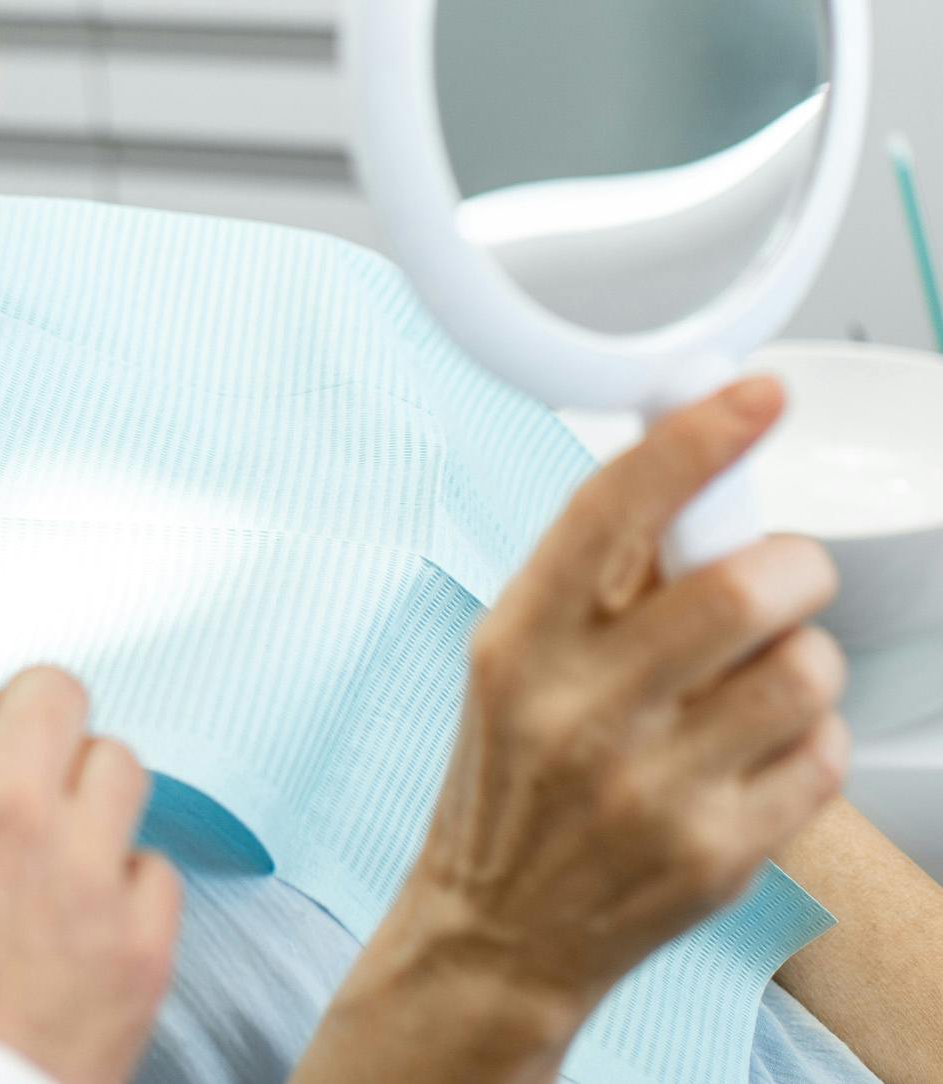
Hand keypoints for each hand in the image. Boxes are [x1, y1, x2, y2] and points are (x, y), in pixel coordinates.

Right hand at [0, 648, 180, 1083]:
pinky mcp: (135, 941)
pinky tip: (78, 924)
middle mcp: (2, 793)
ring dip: (81, 793)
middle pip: (52, 691)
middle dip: (21, 727)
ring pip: (117, 763)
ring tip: (44, 845)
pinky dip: (122, 889)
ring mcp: (79, 864)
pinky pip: (154, 868)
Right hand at [389, 379, 846, 1040]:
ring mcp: (652, 787)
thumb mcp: (514, 653)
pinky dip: (812, 736)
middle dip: (791, 563)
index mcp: (521, 637)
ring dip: (808, 653)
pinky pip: (822, 755)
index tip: (756, 392)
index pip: (612, 508)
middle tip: (785, 571)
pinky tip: (759, 747)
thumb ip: (595, 573)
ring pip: (802, 669)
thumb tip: (685, 462)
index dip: (694, 438)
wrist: (497, 927)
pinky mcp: (717, 855)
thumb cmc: (513, 770)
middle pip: (740, 588)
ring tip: (765, 672)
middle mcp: (580, 708)